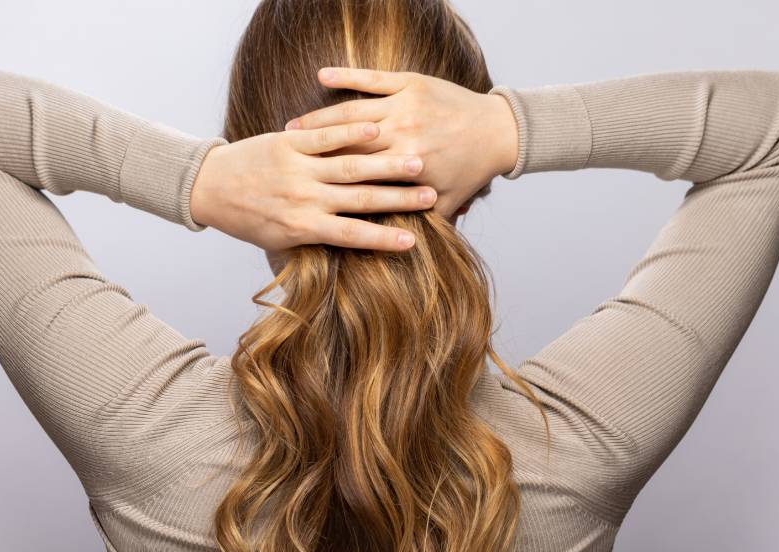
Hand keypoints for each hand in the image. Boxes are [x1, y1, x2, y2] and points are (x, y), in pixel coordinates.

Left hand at [188, 120, 437, 251]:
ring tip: (415, 163)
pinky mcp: (287, 143)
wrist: (209, 187)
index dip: (384, 238)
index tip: (414, 241)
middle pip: (360, 199)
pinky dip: (350, 133)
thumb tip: (347, 256)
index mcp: (303, 227)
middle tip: (429, 195)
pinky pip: (323, 138)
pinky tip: (377, 129)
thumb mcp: (278, 242)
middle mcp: (303, 198)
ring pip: (349, 166)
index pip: (352, 235)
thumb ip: (313, 243)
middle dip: (397, 198)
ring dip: (385, 165)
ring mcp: (296, 168)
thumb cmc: (248, 220)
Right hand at [283, 67, 518, 219]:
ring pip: (352, 112)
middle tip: (279, 161)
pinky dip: (346, 76)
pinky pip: (371, 77)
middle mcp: (403, 135)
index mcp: (407, 166)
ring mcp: (405, 106)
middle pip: (346, 146)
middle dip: (311, 153)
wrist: (499, 131)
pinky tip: (322, 75)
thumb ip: (420, 225)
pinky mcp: (409, 82)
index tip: (298, 192)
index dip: (325, 183)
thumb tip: (394, 249)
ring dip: (320, 118)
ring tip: (292, 127)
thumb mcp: (447, 204)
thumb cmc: (471, 172)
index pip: (356, 177)